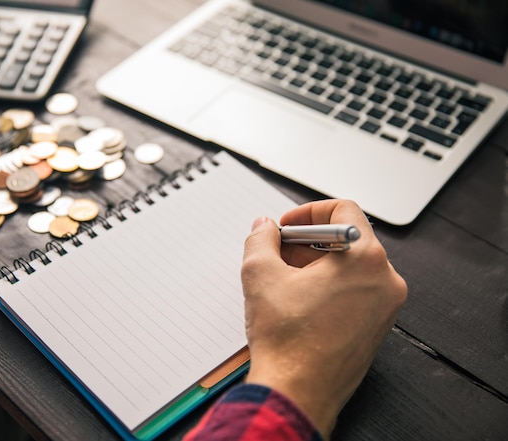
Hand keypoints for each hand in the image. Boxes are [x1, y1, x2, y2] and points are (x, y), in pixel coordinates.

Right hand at [241, 199, 406, 438]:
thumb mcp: (260, 275)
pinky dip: (328, 287)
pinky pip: (355, 292)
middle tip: (278, 253)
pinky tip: (298, 302)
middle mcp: (385, 280)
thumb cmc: (288, 342)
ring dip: (315, 265)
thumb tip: (264, 228)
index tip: (288, 225)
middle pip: (347, 239)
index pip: (344, 210)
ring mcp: (385, 307)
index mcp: (365, 259)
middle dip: (307, 242)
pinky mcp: (376, 328)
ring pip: (350, 267)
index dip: (308, 211)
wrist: (298, 394)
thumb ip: (260, 239)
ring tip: (283, 280)